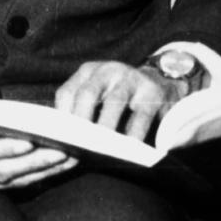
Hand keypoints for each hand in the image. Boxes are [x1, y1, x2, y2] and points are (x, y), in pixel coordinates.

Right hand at [0, 109, 77, 192]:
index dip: (5, 148)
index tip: (30, 140)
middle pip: (1, 171)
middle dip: (35, 162)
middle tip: (63, 149)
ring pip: (10, 181)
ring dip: (41, 171)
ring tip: (68, 157)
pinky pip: (8, 185)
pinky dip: (33, 177)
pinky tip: (53, 167)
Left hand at [55, 61, 188, 141]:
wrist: (161, 85)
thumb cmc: (120, 100)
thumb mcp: (99, 98)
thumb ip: (81, 116)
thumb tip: (62, 150)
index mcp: (88, 73)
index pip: (67, 92)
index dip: (61, 118)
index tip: (60, 141)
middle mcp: (107, 70)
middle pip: (87, 94)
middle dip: (81, 120)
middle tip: (77, 145)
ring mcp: (130, 77)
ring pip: (114, 101)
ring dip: (106, 126)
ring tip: (102, 150)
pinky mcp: (152, 90)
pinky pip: (141, 114)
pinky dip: (135, 133)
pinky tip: (131, 150)